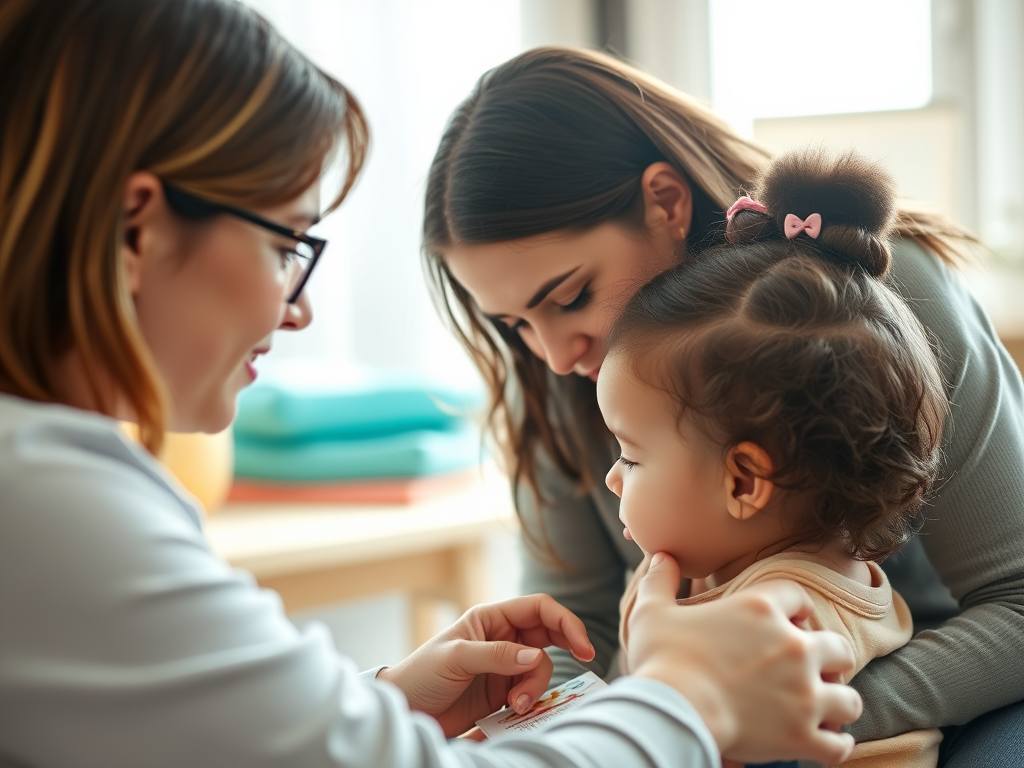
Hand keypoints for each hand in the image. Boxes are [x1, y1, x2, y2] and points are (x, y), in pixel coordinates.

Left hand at [378, 594, 594, 737]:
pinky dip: (530, 702)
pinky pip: (531, 693)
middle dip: (566, 648)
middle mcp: (503, 639)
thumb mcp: (456, 658)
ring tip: (515, 704)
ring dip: (536, 686)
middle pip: (549, 636)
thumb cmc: (421, 674)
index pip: (539, 609)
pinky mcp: (503, 694)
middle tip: (584, 661)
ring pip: (541, 669)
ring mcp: (505, 667)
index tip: (583, 646)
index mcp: (491, 618)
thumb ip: (496, 655)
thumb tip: (535, 655)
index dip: (566, 622)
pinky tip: (514, 712)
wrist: (405, 710)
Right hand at [627, 552, 861, 765]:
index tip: (791, 621)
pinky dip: (836, 743)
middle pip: (839, 647)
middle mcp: (793, 647)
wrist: (672, 711)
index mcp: (761, 609)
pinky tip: (826, 739)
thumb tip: (661, 555)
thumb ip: (659, 580)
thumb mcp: (651, 611)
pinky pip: (839, 744)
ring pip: (848, 698)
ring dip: (838, 701)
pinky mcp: (802, 734)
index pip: (799, 598)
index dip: (797, 610)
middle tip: (813, 669)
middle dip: (830, 658)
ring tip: (823, 706)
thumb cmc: (661, 660)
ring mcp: (804, 693)